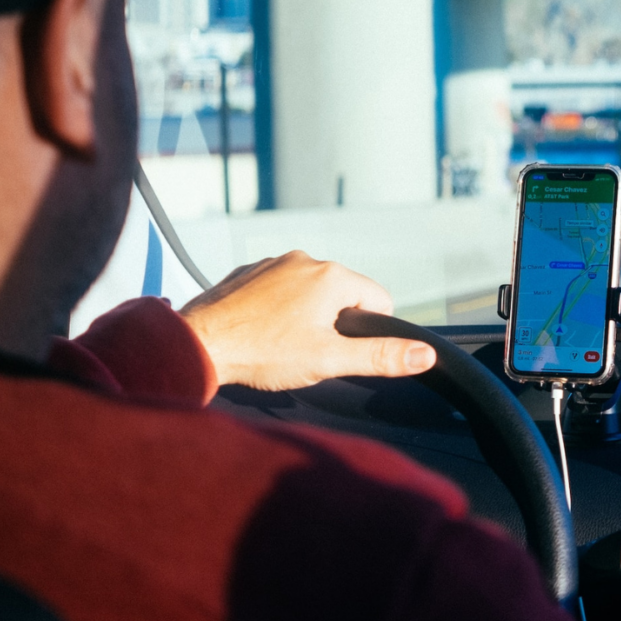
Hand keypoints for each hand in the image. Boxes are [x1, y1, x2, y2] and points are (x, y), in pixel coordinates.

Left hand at [180, 250, 436, 390]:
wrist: (196, 345)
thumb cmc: (261, 353)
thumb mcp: (329, 360)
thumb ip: (381, 356)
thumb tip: (424, 354)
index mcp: (332, 277)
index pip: (379, 301)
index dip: (366, 332)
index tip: (337, 350)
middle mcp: (305, 260)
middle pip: (343, 295)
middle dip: (333, 323)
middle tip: (305, 351)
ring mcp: (273, 263)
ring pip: (309, 291)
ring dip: (304, 314)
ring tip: (279, 343)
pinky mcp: (247, 272)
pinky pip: (277, 289)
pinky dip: (275, 309)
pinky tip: (259, 331)